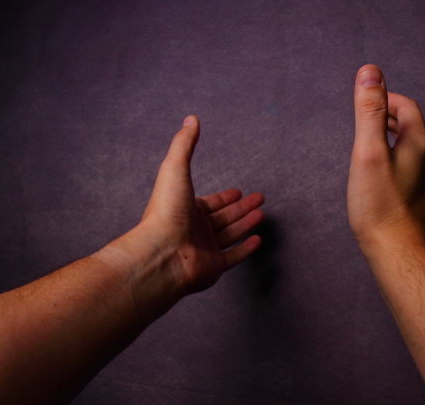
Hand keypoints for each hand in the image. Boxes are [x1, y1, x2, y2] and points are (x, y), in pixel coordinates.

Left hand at [105, 115, 263, 299]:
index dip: (225, 196)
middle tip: (259, 199)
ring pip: (230, 234)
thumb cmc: (166, 211)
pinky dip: (246, 249)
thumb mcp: (175, 169)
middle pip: (223, 217)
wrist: (163, 252)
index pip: (210, 202)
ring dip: (246, 224)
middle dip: (241, 207)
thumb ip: (184, 144)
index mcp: (186, 209)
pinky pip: (233, 257)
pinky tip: (258, 240)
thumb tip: (191, 118)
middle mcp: (195, 229)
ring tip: (261, 214)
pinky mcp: (213, 267)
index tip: (239, 191)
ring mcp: (204, 249)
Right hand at [347, 64, 424, 252]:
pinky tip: (377, 173)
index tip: (365, 98)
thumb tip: (370, 72)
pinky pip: (406, 168)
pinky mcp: (417, 198)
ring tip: (368, 140)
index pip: (406, 106)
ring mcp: (424, 180)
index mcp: (418, 143)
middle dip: (387, 116)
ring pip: (408, 148)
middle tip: (365, 115)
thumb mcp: (368, 152)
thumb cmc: (379, 206)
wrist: (397, 252)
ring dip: (389, 137)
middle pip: (409, 126)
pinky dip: (391, 158)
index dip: (386, 97)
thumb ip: (369, 111)